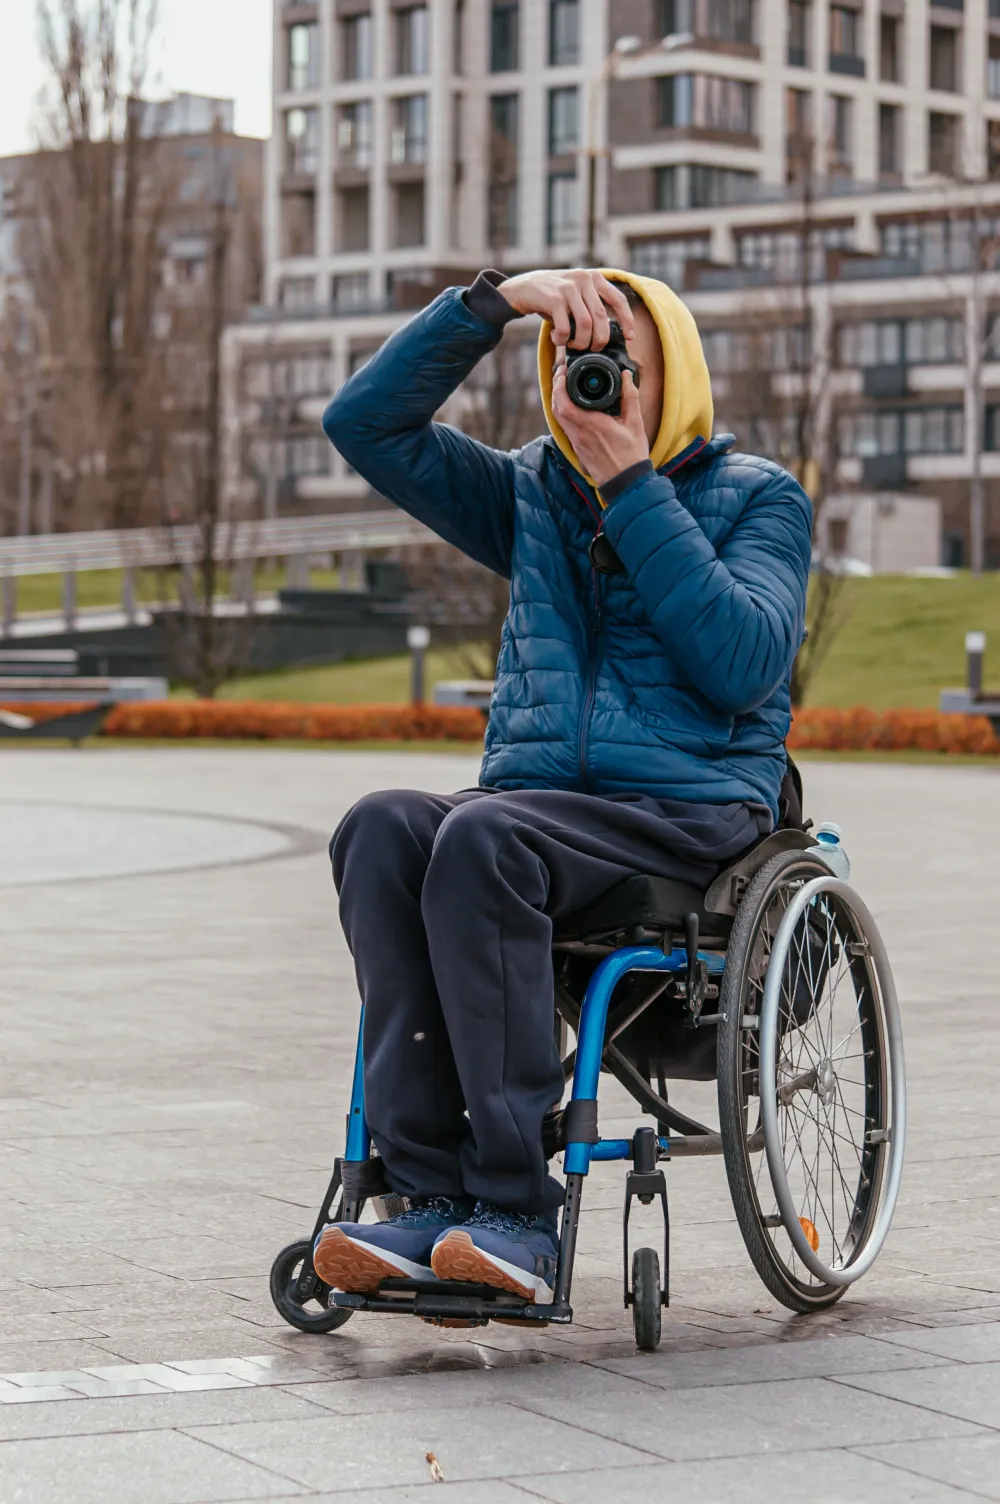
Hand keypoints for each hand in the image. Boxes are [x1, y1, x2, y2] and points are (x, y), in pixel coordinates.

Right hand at [497, 268, 634, 349]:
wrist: (524, 288)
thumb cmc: (553, 297)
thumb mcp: (577, 294)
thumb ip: (591, 305)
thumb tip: (607, 334)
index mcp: (594, 278)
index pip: (618, 299)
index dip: (627, 320)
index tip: (630, 337)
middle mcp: (584, 279)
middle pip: (602, 317)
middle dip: (600, 339)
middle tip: (592, 348)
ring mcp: (569, 288)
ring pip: (586, 324)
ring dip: (581, 342)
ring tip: (574, 345)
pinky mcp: (554, 299)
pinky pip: (566, 328)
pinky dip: (563, 339)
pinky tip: (558, 338)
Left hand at [551, 366, 648, 488]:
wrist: (626, 483)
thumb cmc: (631, 455)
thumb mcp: (635, 423)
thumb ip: (630, 396)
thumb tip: (626, 376)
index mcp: (591, 425)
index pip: (564, 404)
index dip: (559, 385)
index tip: (563, 372)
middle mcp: (579, 435)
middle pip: (556, 409)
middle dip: (556, 390)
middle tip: (563, 375)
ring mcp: (576, 443)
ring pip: (559, 419)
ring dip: (559, 402)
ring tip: (566, 388)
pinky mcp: (578, 449)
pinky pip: (565, 427)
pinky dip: (565, 414)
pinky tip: (574, 407)